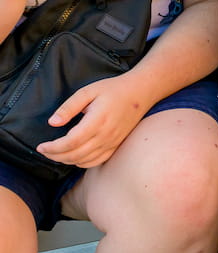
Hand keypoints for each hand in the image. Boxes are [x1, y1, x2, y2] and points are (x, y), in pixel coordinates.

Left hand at [36, 73, 153, 168]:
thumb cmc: (113, 89)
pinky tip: (73, 156)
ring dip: (66, 161)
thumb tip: (52, 123)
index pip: (71, 142)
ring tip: (55, 153)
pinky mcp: (116, 145)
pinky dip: (81, 163)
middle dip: (55, 156)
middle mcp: (106, 135)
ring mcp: (112, 142)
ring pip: (84, 161)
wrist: (141, 91)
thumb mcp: (88, 91)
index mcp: (97, 120)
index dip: (53, 148)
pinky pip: (96, 161)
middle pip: (75, 155)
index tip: (40, 146)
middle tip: (44, 151)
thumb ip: (69, 107)